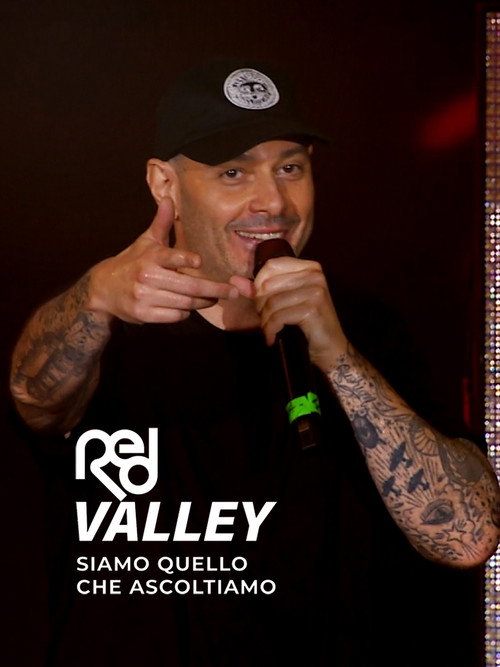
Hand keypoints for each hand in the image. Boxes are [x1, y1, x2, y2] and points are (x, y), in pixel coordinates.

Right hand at [87, 198, 237, 323]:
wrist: (103, 288)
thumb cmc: (132, 262)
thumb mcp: (146, 241)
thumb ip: (161, 223)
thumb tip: (170, 199)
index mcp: (150, 256)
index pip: (170, 257)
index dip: (184, 260)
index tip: (199, 262)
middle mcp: (147, 276)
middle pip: (188, 287)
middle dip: (214, 290)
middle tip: (232, 291)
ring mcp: (145, 297)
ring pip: (184, 303)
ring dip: (203, 302)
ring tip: (214, 298)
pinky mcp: (144, 314)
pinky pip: (174, 316)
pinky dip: (185, 312)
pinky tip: (189, 307)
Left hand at [251, 257, 347, 370]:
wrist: (330, 349)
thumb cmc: (307, 324)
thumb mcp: (284, 302)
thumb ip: (259, 290)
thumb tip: (234, 279)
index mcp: (310, 268)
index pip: (271, 266)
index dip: (259, 285)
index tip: (261, 303)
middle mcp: (315, 275)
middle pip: (268, 285)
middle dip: (261, 306)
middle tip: (266, 321)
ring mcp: (315, 291)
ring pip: (271, 303)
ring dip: (265, 321)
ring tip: (269, 330)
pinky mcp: (312, 309)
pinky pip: (278, 317)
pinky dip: (270, 330)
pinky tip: (272, 338)